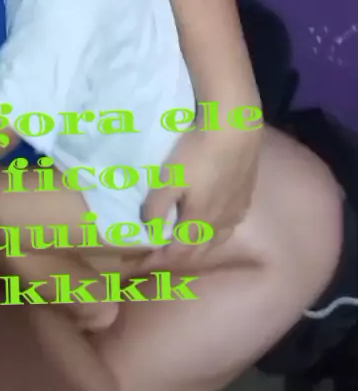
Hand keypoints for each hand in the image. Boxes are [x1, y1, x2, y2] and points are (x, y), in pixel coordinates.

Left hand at [142, 128, 261, 265]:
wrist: (234, 129)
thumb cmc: (197, 153)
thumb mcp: (169, 178)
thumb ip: (156, 207)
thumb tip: (150, 230)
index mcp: (199, 222)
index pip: (178, 252)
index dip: (161, 260)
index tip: (144, 261)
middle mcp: (220, 223)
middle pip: (199, 250)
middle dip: (180, 256)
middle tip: (163, 253)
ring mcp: (237, 210)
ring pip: (219, 239)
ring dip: (201, 245)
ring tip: (189, 241)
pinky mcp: (247, 195)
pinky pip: (232, 223)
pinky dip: (218, 230)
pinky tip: (216, 219)